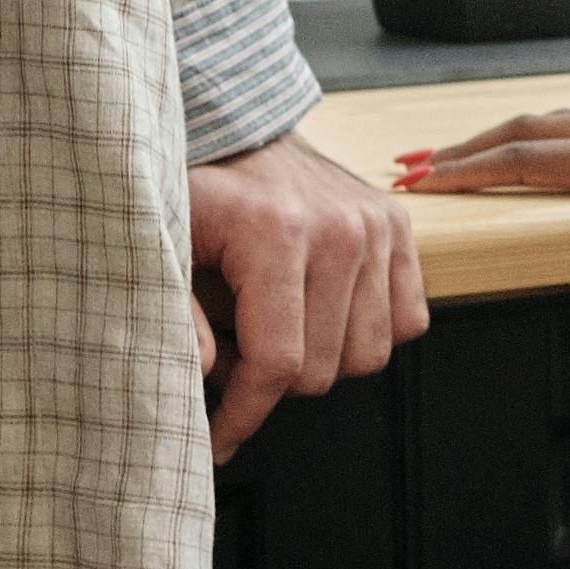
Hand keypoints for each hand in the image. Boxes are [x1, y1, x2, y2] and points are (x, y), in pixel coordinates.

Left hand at [183, 124, 430, 459]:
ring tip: (274, 332)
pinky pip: (407, 322)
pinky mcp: (399, 226)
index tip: (217, 439)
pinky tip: (320, 315)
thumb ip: (176, 311)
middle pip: (322, 370)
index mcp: (276, 232)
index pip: (277, 362)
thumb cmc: (196, 189)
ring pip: (368, 355)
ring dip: (320, 361)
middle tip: (232, 358)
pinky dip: (365, 332)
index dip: (243, 415)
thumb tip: (205, 372)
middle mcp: (341, 228)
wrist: (240, 129)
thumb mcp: (163, 243)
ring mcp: (377, 226)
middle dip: (270, 384)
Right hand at [396, 84, 569, 350]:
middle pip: (526, 132)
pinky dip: (550, 135)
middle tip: (414, 168)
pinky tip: (560, 147)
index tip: (415, 183)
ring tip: (469, 157)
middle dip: (466, 151)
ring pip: (557, 123)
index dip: (466, 174)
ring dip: (505, 139)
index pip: (525, 161)